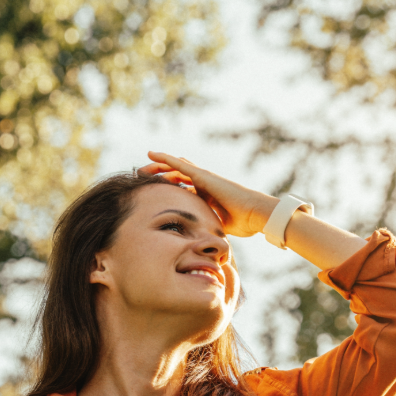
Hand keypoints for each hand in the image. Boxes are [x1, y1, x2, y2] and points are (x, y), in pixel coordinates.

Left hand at [137, 151, 276, 237]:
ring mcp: (202, 178)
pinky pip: (178, 164)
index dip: (167, 189)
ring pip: (174, 168)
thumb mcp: (217, 226)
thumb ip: (207, 227)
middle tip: (141, 179)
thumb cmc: (243, 223)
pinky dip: (165, 158)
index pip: (182, 189)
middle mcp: (203, 183)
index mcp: (206, 195)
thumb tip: (199, 241)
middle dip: (158, 176)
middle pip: (175, 176)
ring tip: (140, 168)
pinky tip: (151, 154)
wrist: (255, 214)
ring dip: (156, 166)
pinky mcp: (202, 175)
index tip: (153, 193)